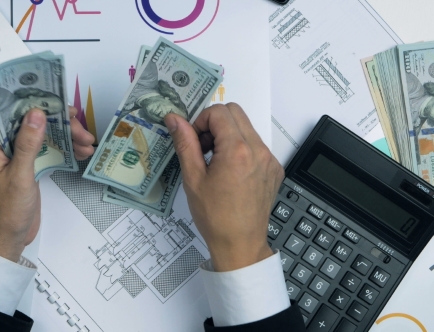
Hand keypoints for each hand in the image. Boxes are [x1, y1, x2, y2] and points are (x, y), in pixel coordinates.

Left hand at [0, 107, 94, 261]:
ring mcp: (16, 158)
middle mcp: (3, 147)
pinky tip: (80, 153)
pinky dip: (63, 152)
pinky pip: (46, 152)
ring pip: (44, 138)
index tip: (65, 107)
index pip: (17, 114)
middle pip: (34, 125)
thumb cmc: (5, 213)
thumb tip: (36, 113)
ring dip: (66, 139)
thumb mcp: (19, 176)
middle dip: (61, 126)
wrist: (5, 241)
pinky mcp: (27, 169)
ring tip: (88, 144)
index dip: (42, 107)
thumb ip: (28, 144)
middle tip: (83, 133)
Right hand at [164, 103, 283, 271]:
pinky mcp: (274, 169)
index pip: (219, 112)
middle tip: (202, 147)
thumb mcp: (193, 178)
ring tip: (215, 161)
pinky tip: (230, 172)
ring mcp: (269, 160)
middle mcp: (258, 150)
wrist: (240, 244)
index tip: (194, 140)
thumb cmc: (215, 217)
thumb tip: (174, 119)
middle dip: (215, 123)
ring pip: (247, 128)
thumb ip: (184, 143)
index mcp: (237, 150)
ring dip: (228, 135)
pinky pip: (256, 145)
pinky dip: (241, 149)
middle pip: (236, 113)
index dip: (201, 121)